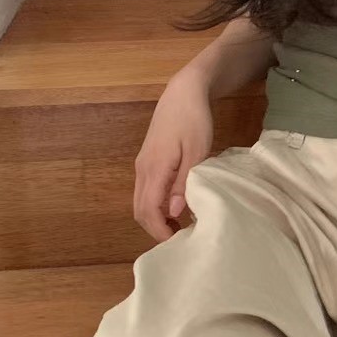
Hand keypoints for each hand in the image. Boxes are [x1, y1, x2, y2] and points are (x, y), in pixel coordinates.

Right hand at [134, 70, 214, 241]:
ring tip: (180, 225)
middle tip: (180, 238)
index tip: (177, 243)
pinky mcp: (148, 160)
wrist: (183, 92)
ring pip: (141, 200)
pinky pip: (146, 190)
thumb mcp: (197, 151)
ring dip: (156, 216)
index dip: (159, 231)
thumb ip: (183, 183)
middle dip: (156, 228)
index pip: (148, 210)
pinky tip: (176, 204)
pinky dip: (156, 204)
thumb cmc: (193, 120)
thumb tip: (174, 213)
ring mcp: (142, 164)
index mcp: (153, 169)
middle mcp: (142, 170)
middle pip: (140, 209)